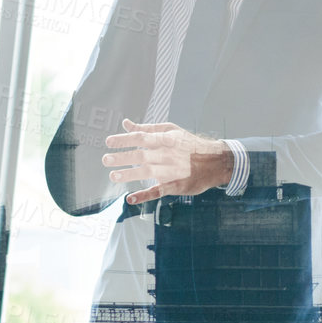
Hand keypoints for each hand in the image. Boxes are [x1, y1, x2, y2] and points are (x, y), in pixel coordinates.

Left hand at [102, 118, 235, 203]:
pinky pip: (158, 191)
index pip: (141, 137)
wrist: (215, 162)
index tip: (108, 142)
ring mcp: (171, 171)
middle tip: (106, 159)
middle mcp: (167, 155)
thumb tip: (125, 123)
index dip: (124, 140)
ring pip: (147, 173)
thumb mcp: (171, 131)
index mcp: (166, 140)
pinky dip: (145, 195)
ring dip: (129, 175)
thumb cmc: (189, 144)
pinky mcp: (175, 185)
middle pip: (141, 156)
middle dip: (122, 157)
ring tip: (113, 176)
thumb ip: (147, 128)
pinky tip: (130, 198)